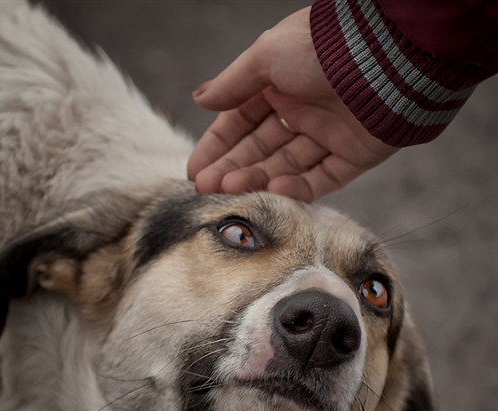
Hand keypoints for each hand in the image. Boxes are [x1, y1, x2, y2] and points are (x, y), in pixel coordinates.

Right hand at [188, 8, 397, 201]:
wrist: (387, 56)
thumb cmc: (322, 48)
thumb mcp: (267, 57)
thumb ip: (233, 83)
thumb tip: (199, 99)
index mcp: (279, 84)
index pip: (240, 121)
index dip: (217, 146)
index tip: (195, 171)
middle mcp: (301, 110)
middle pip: (260, 148)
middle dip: (232, 168)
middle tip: (206, 189)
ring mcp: (327, 135)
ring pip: (285, 166)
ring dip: (256, 179)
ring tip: (230, 190)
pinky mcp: (353, 156)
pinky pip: (321, 178)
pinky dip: (298, 188)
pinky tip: (274, 190)